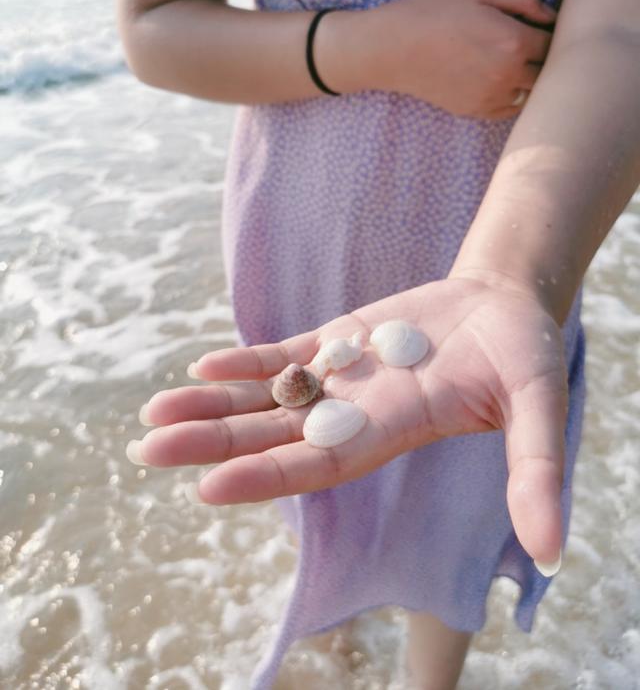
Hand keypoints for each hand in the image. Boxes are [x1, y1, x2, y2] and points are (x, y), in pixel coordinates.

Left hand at [128, 276, 567, 567]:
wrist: (504, 304)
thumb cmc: (525, 354)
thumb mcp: (538, 405)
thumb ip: (537, 471)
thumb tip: (553, 554)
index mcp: (394, 431)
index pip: (320, 464)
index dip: (267, 476)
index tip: (208, 486)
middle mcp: (356, 412)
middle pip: (274, 434)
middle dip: (212, 441)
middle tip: (146, 448)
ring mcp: (342, 377)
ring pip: (268, 396)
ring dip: (213, 405)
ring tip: (154, 411)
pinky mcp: (339, 341)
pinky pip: (283, 355)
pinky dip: (245, 362)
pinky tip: (203, 366)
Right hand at [369, 0, 556, 119]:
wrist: (393, 48)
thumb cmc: (433, 11)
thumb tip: (552, 14)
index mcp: (513, 41)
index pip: (554, 43)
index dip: (552, 32)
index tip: (544, 25)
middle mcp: (508, 74)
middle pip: (547, 71)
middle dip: (546, 57)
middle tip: (534, 43)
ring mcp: (492, 96)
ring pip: (530, 92)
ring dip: (530, 77)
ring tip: (517, 61)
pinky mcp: (476, 110)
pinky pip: (510, 108)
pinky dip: (513, 95)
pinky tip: (501, 78)